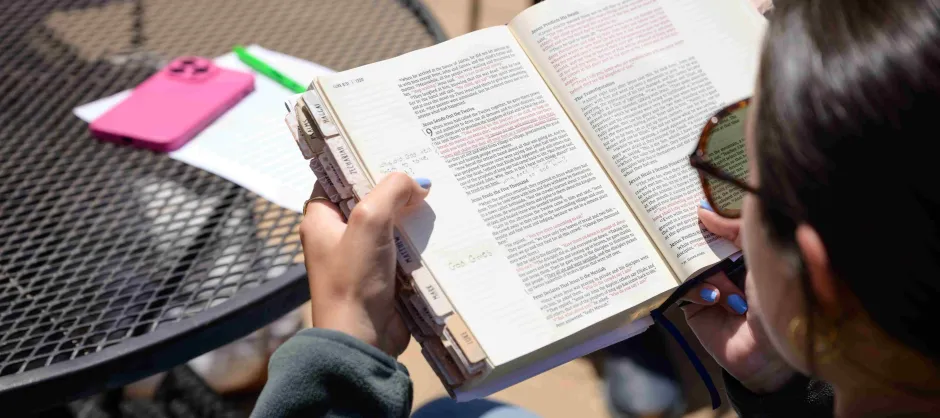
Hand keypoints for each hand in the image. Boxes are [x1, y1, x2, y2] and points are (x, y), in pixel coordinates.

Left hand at [299, 173, 429, 356]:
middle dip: (396, 188)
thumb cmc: (353, 278)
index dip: (362, 162)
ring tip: (439, 194)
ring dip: (411, 214)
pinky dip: (420, 239)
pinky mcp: (383, 275)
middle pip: (370, 199)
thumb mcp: (369, 221)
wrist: (362, 338)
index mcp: (321, 218)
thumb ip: (391, 191)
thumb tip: (417, 184)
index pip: (338, 178)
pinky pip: (404, 248)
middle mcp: (338, 235)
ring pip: (391, 223)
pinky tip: (441, 227)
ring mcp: (362, 256)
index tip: (390, 147)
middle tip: (425, 166)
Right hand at [680, 208, 795, 392]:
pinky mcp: (694, 308)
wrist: (771, 352)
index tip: (694, 201)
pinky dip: (698, 290)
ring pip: (690, 264)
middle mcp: (729, 268)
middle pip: (701, 243)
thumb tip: (702, 209)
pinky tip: (717, 300)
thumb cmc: (779, 300)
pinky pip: (685, 288)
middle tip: (682, 225)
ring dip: (707, 272)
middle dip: (695, 238)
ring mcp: (710, 287)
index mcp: (749, 252)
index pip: (722, 227)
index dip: (710, 215)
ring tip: (725, 287)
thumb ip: (735, 228)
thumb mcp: (761, 254)